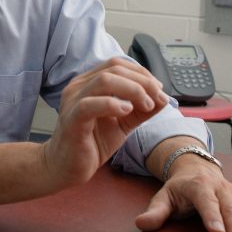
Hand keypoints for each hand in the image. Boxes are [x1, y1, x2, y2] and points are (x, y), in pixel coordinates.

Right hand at [42, 57, 168, 187]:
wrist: (67, 167)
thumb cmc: (92, 142)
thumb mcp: (123, 123)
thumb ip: (141, 110)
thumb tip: (164, 98)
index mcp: (89, 82)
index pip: (117, 64)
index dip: (141, 72)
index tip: (159, 89)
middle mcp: (79, 86)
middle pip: (114, 69)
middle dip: (143, 81)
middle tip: (158, 98)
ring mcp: (73, 101)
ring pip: (104, 81)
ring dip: (133, 90)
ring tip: (146, 105)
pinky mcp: (72, 119)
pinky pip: (90, 104)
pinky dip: (112, 104)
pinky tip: (126, 111)